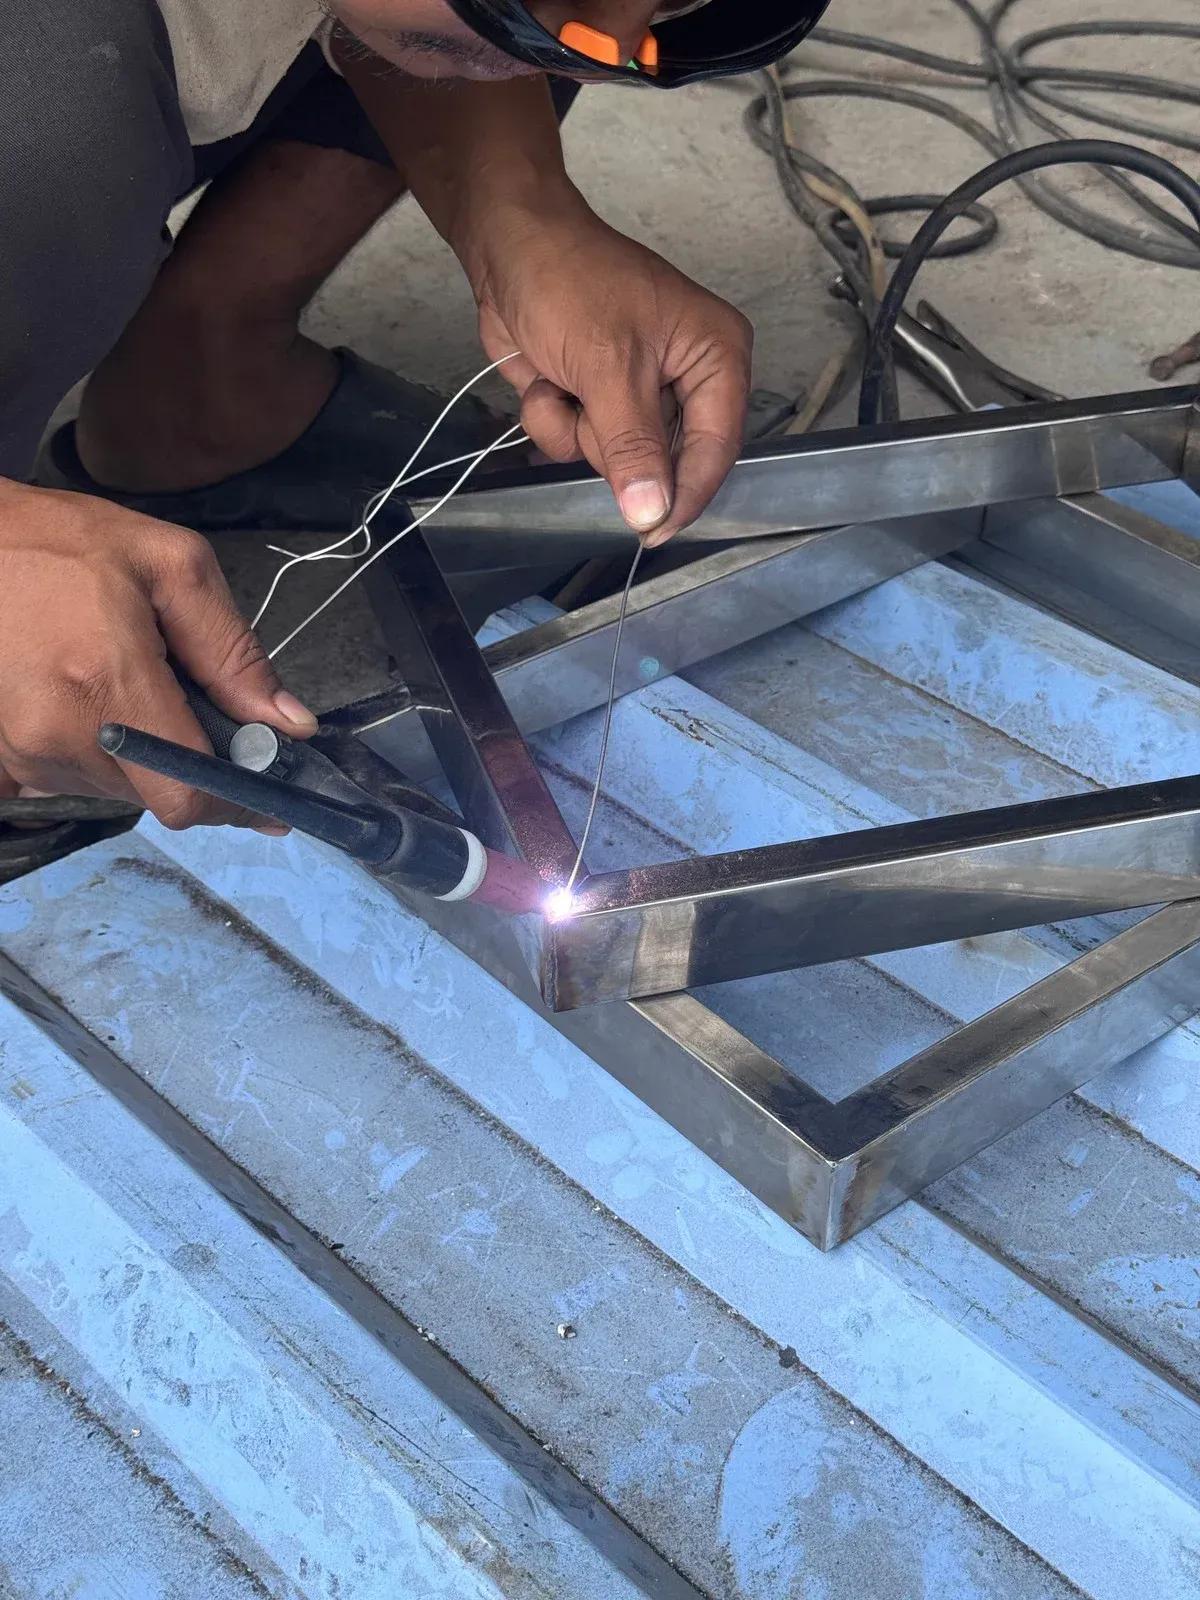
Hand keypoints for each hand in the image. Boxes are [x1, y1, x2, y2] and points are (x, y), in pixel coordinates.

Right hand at [0, 479, 316, 828]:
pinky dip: (113, 752)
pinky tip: (102, 699)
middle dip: (195, 762)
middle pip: (162, 795)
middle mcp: (60, 735)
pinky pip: (87, 779)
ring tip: (133, 683)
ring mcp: (29, 752)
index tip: (266, 781)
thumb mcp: (174, 568)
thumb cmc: (67, 543)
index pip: (187, 796)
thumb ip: (235, 654)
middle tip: (193, 700)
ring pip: (126, 791)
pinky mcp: (11, 758)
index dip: (236, 798)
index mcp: (108, 685)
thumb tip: (290, 726)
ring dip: (152, 755)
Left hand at [470, 194, 751, 543]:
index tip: (652, 532)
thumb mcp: (608, 366)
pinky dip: (553, 418)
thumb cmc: (569, 278)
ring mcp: (639, 390)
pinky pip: (579, 444)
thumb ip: (633, 446)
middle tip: (591, 402)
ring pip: (613, 459)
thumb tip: (652, 512)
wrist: (506, 247)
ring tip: (565, 380)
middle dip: (612, 442)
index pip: (716, 447)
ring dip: (574, 429)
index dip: (685, 495)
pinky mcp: (598, 398)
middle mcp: (687, 376)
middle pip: (663, 461)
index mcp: (717, 356)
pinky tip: (548, 379)